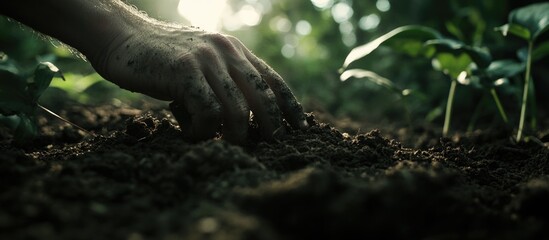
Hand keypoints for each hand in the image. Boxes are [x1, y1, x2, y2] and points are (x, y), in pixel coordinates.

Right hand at [90, 25, 307, 142]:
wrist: (123, 37)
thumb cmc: (162, 57)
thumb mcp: (202, 61)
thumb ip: (224, 78)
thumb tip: (245, 114)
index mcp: (234, 50)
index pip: (273, 79)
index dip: (290, 105)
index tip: (300, 127)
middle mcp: (225, 51)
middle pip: (263, 96)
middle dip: (271, 126)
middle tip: (270, 145)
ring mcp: (206, 60)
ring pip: (238, 110)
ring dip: (235, 135)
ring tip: (225, 144)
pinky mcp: (185, 71)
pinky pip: (209, 112)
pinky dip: (204, 131)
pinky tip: (191, 132)